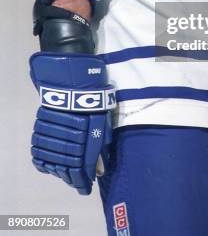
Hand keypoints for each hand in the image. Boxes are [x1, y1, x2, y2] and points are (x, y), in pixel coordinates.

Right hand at [30, 53, 115, 194]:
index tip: (86, 189)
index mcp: (85, 142)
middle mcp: (66, 142)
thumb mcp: (102, 124)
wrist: (72, 83)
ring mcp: (51, 138)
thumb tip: (98, 170)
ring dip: (60, 171)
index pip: (81, 170)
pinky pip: (40, 153)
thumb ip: (100, 147)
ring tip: (65, 175)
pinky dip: (45, 162)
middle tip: (77, 183)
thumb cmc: (93, 102)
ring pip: (53, 163)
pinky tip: (51, 165)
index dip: (83, 182)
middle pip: (66, 169)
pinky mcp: (40, 132)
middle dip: (72, 179)